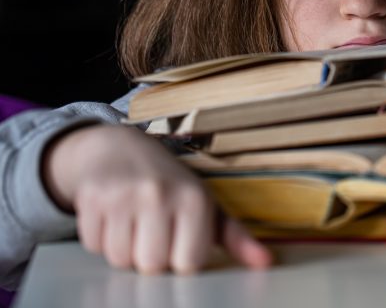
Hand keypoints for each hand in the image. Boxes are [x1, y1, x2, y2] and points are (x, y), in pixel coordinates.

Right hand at [42, 124, 270, 273]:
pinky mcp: (90, 199)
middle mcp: (159, 195)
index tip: (181, 239)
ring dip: (125, 250)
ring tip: (134, 222)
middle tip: (154, 231)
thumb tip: (266, 263)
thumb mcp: (205, 205)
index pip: (189, 263)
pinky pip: (94, 247)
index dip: (182, 258)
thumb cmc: (169, 184)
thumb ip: (236, 237)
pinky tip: (113, 217)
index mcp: (194, 199)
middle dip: (152, 257)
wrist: (118, 148)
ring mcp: (122, 196)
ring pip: (121, 261)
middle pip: (153, 266)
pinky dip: (101, 240)